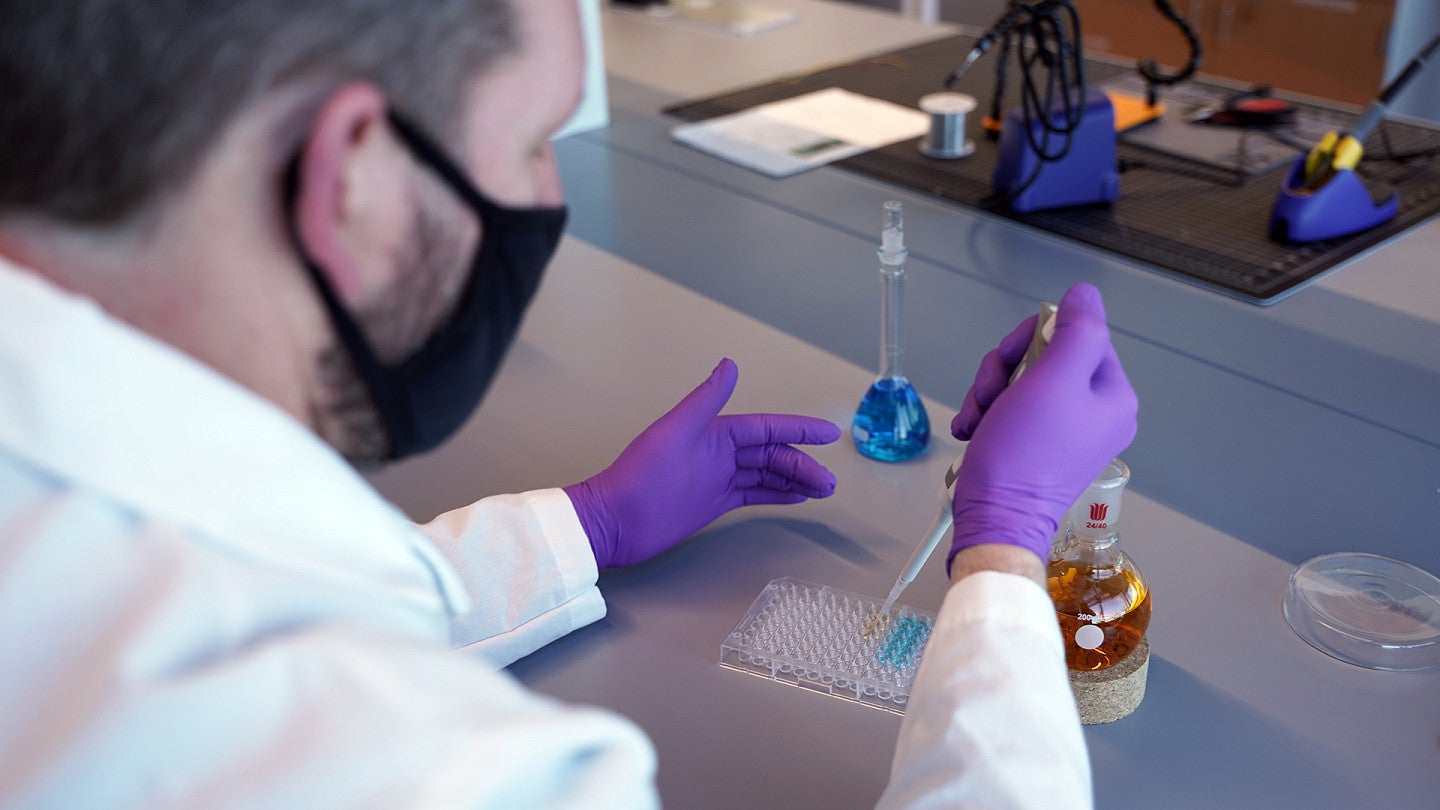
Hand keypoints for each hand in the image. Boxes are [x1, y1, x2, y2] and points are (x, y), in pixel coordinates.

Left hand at [565, 358, 840, 569]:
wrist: (615, 521)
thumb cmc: (640, 476)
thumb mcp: (675, 432)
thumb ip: (706, 400)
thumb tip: (730, 364)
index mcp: (713, 433)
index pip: (766, 428)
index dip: (798, 430)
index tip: (828, 434)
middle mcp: (719, 453)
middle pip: (772, 454)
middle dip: (803, 464)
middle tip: (830, 483)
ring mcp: (717, 479)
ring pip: (767, 474)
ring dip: (795, 480)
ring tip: (824, 491)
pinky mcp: (713, 503)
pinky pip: (753, 494)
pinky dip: (777, 494)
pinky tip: (797, 498)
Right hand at [947, 283, 1136, 570]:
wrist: (995, 517)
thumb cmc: (1023, 454)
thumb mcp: (1053, 380)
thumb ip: (1077, 330)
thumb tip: (1084, 294)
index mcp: (1113, 396)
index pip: (1078, 335)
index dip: (1036, 337)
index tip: (1011, 359)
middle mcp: (1095, 413)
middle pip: (1046, 356)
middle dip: (1007, 368)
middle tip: (991, 392)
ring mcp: (1064, 432)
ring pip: (1022, 379)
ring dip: (990, 391)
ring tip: (979, 416)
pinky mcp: (1036, 446)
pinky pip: (1011, 408)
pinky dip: (987, 413)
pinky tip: (974, 429)